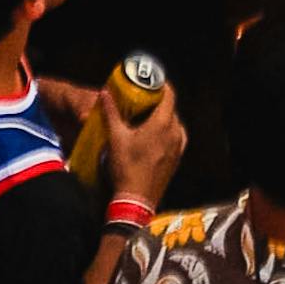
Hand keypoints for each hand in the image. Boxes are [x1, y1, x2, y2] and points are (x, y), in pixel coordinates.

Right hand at [97, 75, 186, 209]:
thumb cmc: (127, 168)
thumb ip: (111, 112)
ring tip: (147, 119)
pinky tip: (155, 138)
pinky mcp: (177, 160)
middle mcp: (175, 133)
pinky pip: (176, 138)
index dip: (161, 85)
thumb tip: (105, 93)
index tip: (151, 82)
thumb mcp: (116, 138)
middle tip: (143, 100)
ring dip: (164, 118)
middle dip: (159, 101)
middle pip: (171, 108)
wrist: (136, 201)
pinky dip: (168, 132)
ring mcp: (178, 148)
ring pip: (174, 123)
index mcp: (163, 123)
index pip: (170, 94)